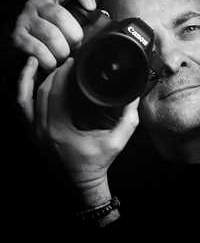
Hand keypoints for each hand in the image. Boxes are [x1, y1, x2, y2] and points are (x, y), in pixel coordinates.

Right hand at [12, 0, 96, 69]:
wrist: (24, 56)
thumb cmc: (50, 42)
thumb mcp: (64, 27)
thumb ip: (78, 22)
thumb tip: (99, 27)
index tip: (91, 7)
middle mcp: (35, 5)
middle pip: (61, 16)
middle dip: (73, 37)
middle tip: (75, 46)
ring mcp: (24, 20)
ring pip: (52, 35)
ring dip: (62, 52)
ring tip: (63, 57)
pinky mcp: (17, 37)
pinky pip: (39, 50)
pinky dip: (50, 61)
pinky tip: (51, 63)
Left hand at [18, 56, 139, 197]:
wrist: (80, 182)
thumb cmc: (96, 163)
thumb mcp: (116, 142)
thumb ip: (128, 119)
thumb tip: (134, 97)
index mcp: (60, 130)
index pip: (56, 92)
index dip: (63, 73)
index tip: (73, 61)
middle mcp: (42, 129)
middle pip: (42, 90)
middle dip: (53, 71)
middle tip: (65, 61)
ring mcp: (34, 131)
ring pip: (25, 96)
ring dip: (31, 77)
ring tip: (37, 60)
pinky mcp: (34, 131)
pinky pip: (22, 106)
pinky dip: (23, 90)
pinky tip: (28, 79)